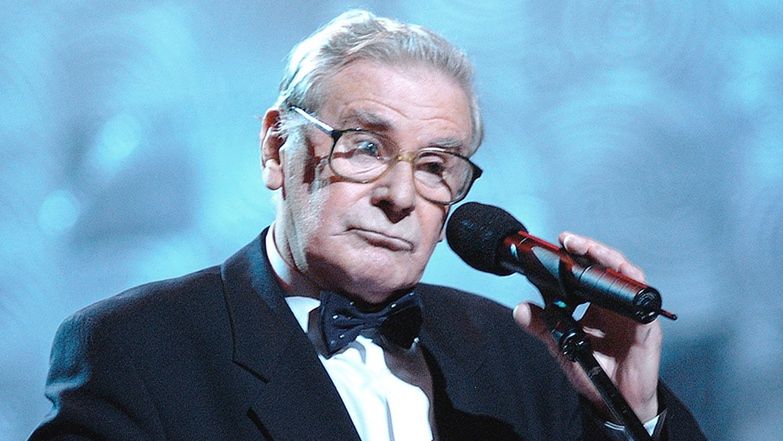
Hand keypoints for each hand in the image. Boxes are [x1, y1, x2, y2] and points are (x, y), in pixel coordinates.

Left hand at [513, 232, 661, 422]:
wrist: (618, 401)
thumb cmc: (595, 371)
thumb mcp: (562, 346)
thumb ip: (543, 326)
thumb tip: (520, 309)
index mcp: (597, 303)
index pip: (590, 270)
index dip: (578, 254)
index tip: (559, 241)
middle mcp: (617, 302)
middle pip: (608, 265)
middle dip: (591, 248)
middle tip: (569, 240)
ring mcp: (633, 312)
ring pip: (627, 276)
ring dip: (610, 260)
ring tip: (590, 251)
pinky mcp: (647, 327)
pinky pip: (643, 302)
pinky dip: (633, 289)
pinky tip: (619, 279)